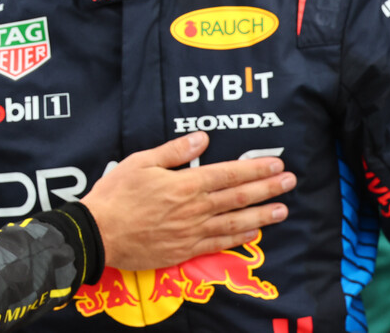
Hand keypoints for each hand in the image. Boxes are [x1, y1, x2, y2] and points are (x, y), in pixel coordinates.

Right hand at [81, 131, 294, 270]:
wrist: (99, 233)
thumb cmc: (115, 195)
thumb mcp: (140, 163)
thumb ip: (173, 151)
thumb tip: (201, 138)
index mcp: (185, 184)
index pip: (228, 174)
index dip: (254, 168)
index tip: (276, 164)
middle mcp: (195, 208)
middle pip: (239, 197)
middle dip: (267, 188)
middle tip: (290, 182)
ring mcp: (192, 232)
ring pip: (235, 222)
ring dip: (262, 215)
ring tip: (283, 209)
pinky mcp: (185, 250)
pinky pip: (219, 243)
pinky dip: (240, 238)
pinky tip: (254, 233)